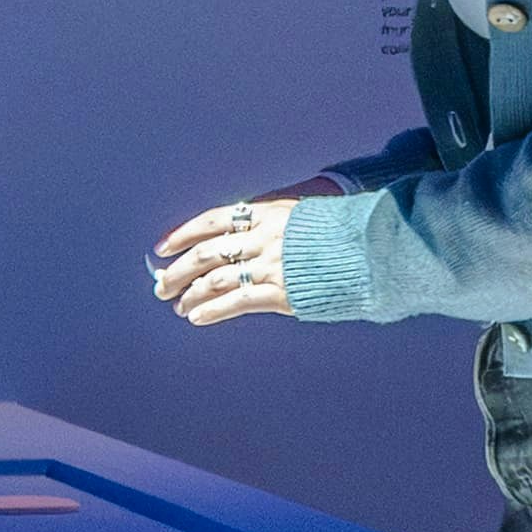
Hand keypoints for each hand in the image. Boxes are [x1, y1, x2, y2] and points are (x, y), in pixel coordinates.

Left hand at [146, 192, 324, 325]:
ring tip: (178, 306)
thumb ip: (267, 225)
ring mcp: (271, 266)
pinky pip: (236, 302)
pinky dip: (212, 310)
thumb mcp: (299, 216)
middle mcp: (264, 237)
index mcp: (266, 214)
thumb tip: (235, 241)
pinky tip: (197, 317)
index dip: (182, 234)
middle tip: (161, 285)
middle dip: (178, 271)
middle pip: (206, 253)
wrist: (371, 250)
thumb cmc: (336, 234)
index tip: (161, 248)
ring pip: (215, 280)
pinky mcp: (281, 293)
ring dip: (191, 294)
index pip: (212, 221)